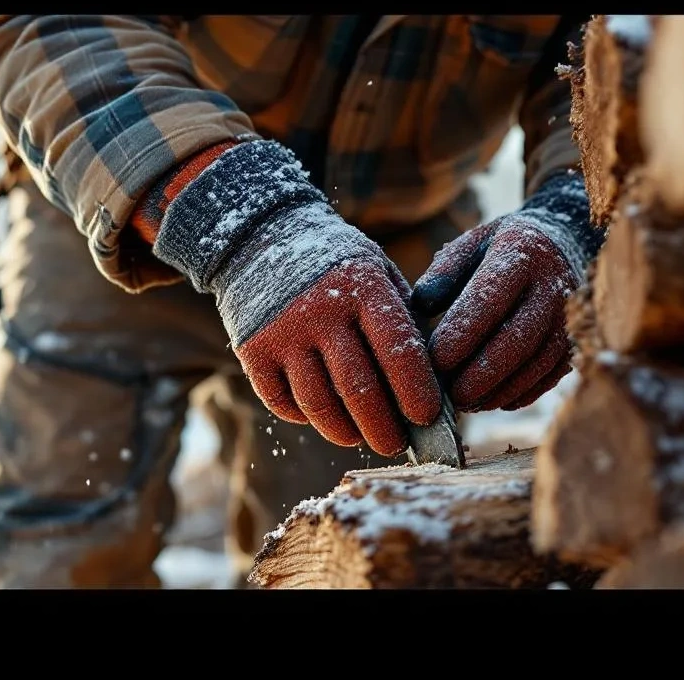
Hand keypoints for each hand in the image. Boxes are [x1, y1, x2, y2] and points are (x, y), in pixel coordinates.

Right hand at [141, 139, 441, 456]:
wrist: (260, 238)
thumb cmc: (337, 264)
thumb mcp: (377, 272)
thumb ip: (403, 320)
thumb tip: (431, 385)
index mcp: (362, 287)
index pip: (398, 350)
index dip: (416, 391)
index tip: (430, 418)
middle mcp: (320, 311)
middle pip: (359, 389)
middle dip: (385, 428)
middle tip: (397, 445)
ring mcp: (282, 334)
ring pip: (320, 405)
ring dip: (347, 432)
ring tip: (365, 437)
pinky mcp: (252, 352)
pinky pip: (283, 404)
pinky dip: (308, 419)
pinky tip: (327, 417)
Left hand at [410, 172, 601, 411]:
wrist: (560, 247)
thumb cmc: (500, 250)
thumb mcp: (471, 244)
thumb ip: (444, 270)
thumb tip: (421, 304)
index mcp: (519, 255)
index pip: (488, 300)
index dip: (461, 335)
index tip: (434, 361)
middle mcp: (551, 287)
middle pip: (517, 340)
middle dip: (480, 373)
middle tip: (449, 394)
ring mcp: (568, 318)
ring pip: (536, 364)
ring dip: (499, 390)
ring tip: (466, 403)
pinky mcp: (574, 342)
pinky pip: (550, 376)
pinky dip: (520, 394)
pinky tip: (492, 401)